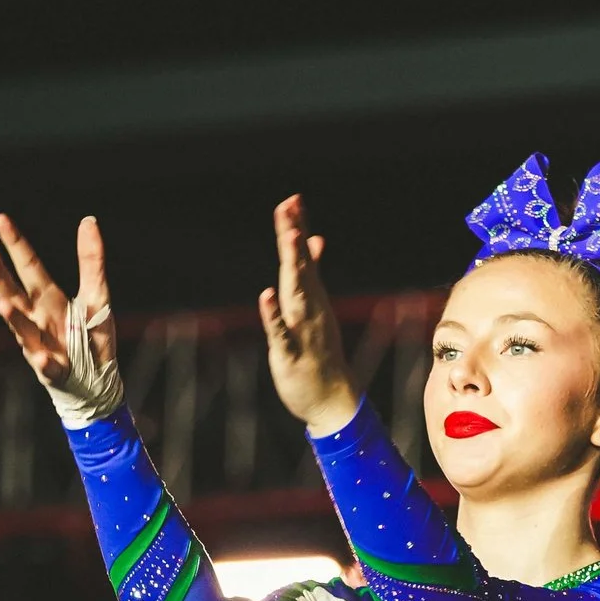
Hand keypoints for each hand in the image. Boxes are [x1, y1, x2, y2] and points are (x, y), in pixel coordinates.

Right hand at [0, 214, 120, 415]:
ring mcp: (40, 344)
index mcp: (48, 298)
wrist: (96, 381)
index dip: (15, 244)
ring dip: (13, 318)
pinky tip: (41, 356)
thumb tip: (88, 220)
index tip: (1, 219)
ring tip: (3, 305)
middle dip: (0, 277)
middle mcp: (38, 319)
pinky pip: (46, 365)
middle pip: (14, 294)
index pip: (29, 266)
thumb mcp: (97, 295)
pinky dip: (43, 361)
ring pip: (22, 329)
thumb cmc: (91, 336)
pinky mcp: (52, 370)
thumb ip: (91, 261)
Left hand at [257, 195, 358, 434]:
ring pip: (296, 294)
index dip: (297, 229)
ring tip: (289, 240)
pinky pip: (281, 332)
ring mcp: (302, 330)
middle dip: (294, 240)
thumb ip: (312, 272)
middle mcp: (310, 309)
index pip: (304, 258)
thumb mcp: (316, 307)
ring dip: (293, 268)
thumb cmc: (320, 352)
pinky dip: (273, 314)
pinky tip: (266, 296)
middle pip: (300, 269)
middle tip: (289, 209)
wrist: (333, 400)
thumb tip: (315, 239)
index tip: (292, 200)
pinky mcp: (290, 354)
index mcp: (312, 298)